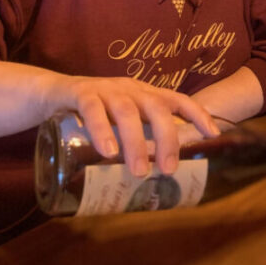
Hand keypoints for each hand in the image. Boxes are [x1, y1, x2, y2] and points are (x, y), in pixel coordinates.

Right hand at [54, 76, 219, 177]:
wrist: (51, 94)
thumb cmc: (94, 113)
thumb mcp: (120, 122)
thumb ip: (138, 139)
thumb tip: (160, 176)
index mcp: (143, 94)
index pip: (177, 99)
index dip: (198, 114)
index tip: (214, 134)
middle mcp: (129, 89)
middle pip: (156, 108)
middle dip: (167, 139)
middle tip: (168, 169)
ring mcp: (105, 89)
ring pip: (127, 112)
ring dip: (136, 143)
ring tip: (139, 171)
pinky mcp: (81, 93)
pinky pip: (93, 110)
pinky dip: (101, 131)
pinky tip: (107, 152)